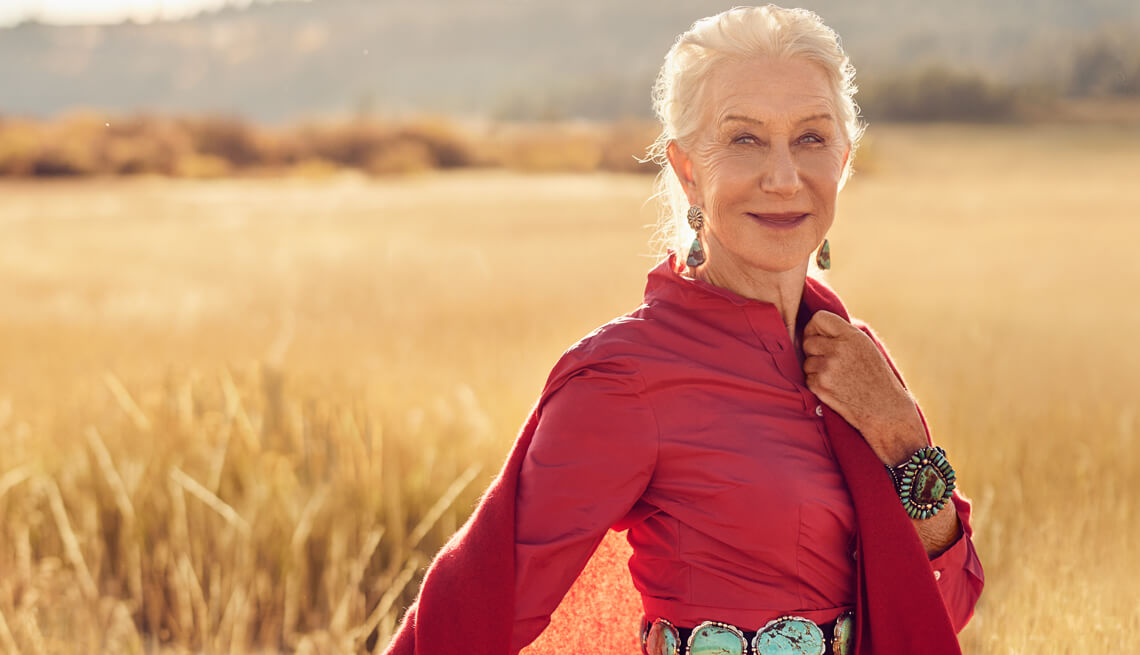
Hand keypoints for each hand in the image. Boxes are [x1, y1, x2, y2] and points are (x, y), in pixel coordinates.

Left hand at [801, 311, 925, 464]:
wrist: (885, 410)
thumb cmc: (876, 378)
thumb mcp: (866, 348)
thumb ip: (844, 335)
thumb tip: (817, 325)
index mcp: (852, 336)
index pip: (819, 318)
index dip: (814, 327)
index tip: (819, 336)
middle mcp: (839, 349)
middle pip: (808, 341)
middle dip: (814, 350)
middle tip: (828, 361)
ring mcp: (828, 368)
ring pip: (806, 361)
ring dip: (815, 369)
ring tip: (836, 377)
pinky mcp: (821, 385)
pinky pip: (808, 378)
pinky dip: (816, 384)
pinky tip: (834, 388)